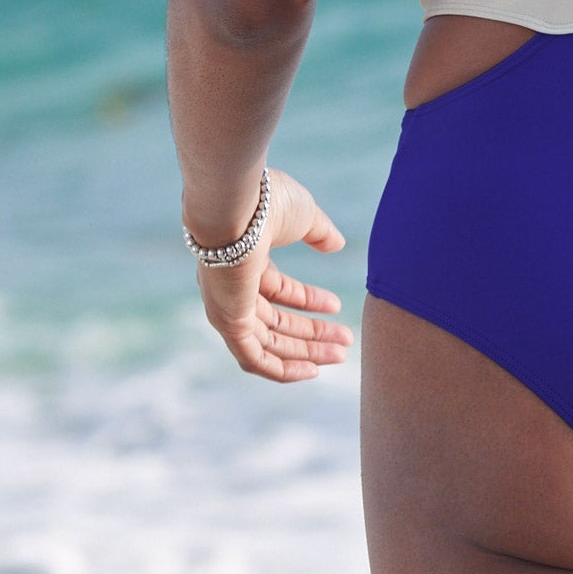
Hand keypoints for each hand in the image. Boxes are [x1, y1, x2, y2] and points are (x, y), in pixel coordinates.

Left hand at [192, 167, 353, 382]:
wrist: (237, 202)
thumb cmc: (267, 203)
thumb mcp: (303, 216)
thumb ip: (320, 232)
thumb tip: (337, 244)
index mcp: (246, 260)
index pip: (279, 291)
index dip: (309, 301)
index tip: (337, 306)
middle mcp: (232, 288)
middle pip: (275, 322)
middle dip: (312, 334)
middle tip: (344, 342)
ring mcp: (227, 307)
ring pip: (269, 343)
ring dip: (306, 351)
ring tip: (341, 354)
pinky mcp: (228, 323)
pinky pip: (254, 358)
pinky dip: (282, 368)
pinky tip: (312, 371)